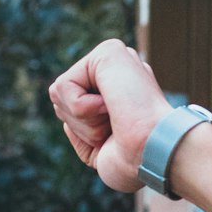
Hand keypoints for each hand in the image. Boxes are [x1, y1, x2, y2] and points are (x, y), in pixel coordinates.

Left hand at [48, 39, 171, 193]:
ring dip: (82, 119)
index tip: (119, 137)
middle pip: (61, 100)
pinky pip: (64, 85)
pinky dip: (81, 108)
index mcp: (118, 91)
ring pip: (59, 93)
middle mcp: (117, 71)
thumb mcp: (96, 149)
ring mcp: (115, 59)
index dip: (86, 133)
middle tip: (116, 127)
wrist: (152, 155)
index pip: (72, 109)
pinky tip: (113, 106)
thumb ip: (78, 124)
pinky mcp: (109, 51)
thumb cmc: (133, 160)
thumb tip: (59, 93)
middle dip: (80, 125)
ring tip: (116, 116)